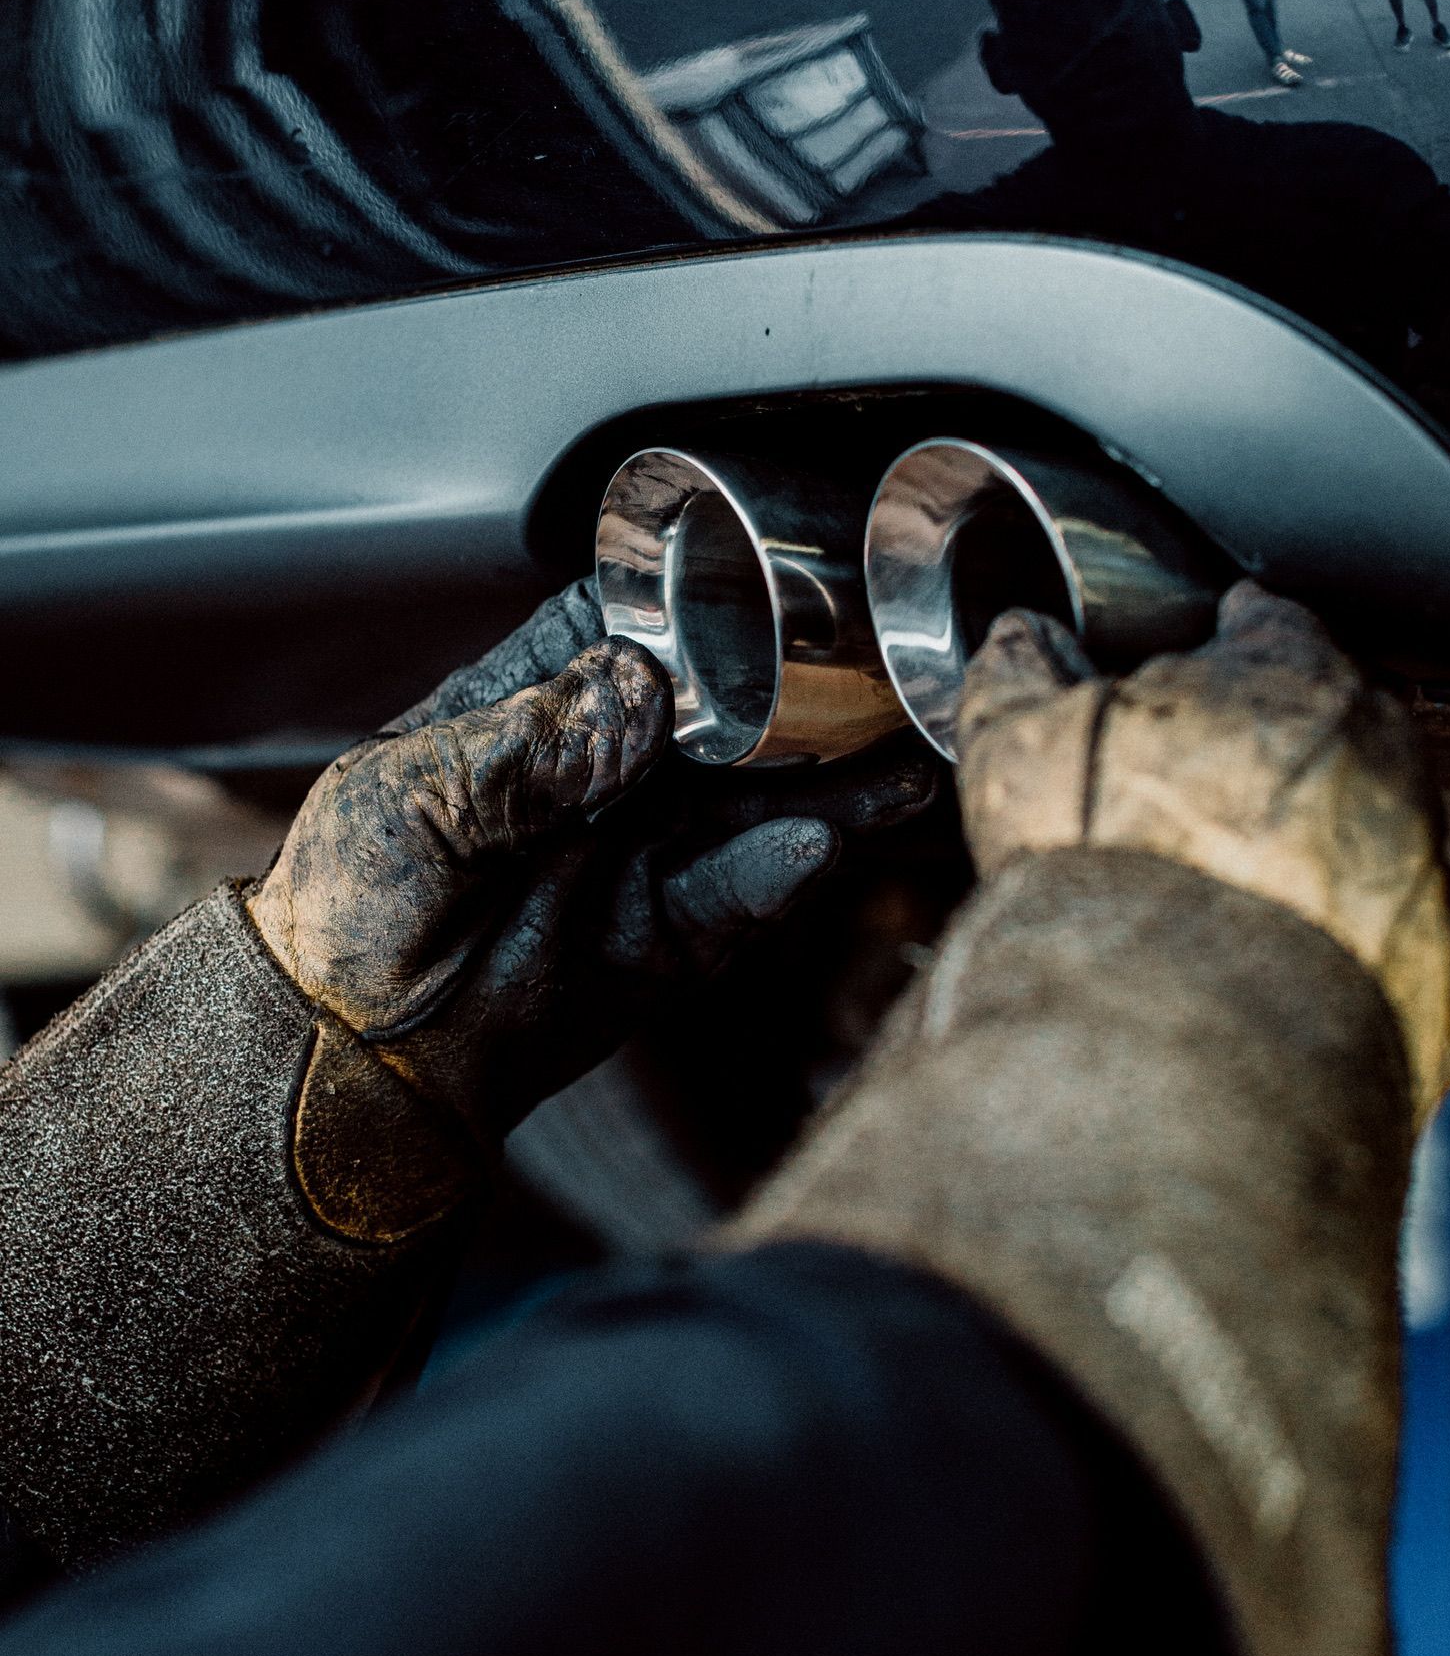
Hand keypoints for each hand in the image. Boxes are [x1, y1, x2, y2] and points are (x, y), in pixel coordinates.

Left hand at [251, 581, 933, 1132]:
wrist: (347, 1062)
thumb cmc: (350, 907)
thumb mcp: (413, 796)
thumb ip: (528, 742)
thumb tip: (637, 690)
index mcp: (533, 709)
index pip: (633, 630)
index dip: (702, 609)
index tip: (773, 593)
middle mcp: (605, 774)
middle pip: (726, 716)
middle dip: (804, 698)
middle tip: (879, 676)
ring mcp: (645, 855)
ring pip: (758, 804)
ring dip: (831, 783)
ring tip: (897, 759)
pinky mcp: (668, 940)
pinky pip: (739, 898)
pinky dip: (778, 871)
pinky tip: (814, 844)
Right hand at [954, 582, 1449, 1124]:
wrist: (1176, 1039)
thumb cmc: (1109, 878)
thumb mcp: (1021, 746)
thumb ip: (1022, 672)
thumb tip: (1022, 640)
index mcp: (1286, 671)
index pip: (1265, 623)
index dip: (1217, 649)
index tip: (1187, 683)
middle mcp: (1375, 748)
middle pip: (1323, 719)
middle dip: (1264, 747)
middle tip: (1190, 799)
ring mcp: (1410, 851)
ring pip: (1356, 816)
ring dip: (1300, 836)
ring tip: (1216, 885)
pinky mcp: (1427, 949)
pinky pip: (1373, 916)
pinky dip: (1326, 925)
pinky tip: (1255, 949)